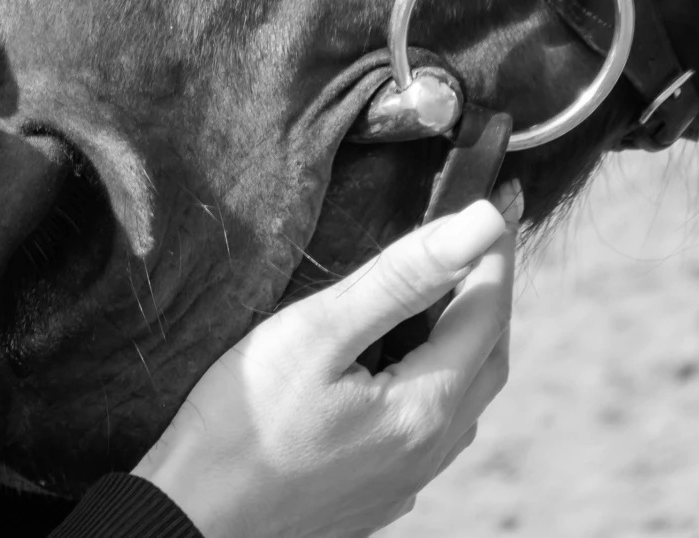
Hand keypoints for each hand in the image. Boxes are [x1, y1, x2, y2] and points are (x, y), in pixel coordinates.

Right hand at [133, 187, 519, 537]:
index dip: (497, 247)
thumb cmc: (244, 422)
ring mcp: (405, 481)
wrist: (193, 519)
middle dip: (490, 290)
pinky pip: (432, 429)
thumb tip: (482, 224)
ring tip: (445, 286)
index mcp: (427, 409)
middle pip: (488, 357)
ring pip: (464, 398)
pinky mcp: (377, 495)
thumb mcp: (320, 331)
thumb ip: (404, 276)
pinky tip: (401, 362)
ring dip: (466, 338)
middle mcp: (431, 453)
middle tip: (483, 234)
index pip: (487, 309)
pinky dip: (436, 378)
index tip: (504, 192)